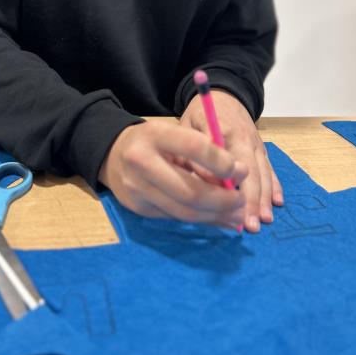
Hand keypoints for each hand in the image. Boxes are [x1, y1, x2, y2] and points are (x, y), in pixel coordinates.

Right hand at [98, 119, 246, 228]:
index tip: (241, 171)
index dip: (222, 162)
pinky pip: (176, 218)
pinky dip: (201, 220)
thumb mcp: (174, 134)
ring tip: (237, 215)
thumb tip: (238, 177)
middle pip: (191, 190)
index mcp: (153, 135)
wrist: (112, 154)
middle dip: (223, 200)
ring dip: (216, 216)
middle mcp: (141, 162)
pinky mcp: (139, 209)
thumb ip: (203, 152)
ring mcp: (137, 189)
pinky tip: (218, 218)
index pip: (194, 147)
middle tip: (243, 201)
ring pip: (185, 211)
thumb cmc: (153, 141)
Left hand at [180, 91, 283, 231]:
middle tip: (251, 225)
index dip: (231, 187)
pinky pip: (271, 168)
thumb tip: (202, 182)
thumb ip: (194, 153)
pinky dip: (275, 186)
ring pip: (264, 173)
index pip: (229, 164)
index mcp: (225, 132)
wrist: (224, 93)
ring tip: (264, 220)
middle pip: (252, 173)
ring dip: (265, 198)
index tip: (230, 207)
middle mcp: (245, 139)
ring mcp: (256, 145)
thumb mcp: (188, 126)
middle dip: (252, 201)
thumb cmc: (201, 113)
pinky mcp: (262, 149)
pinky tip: (277, 203)